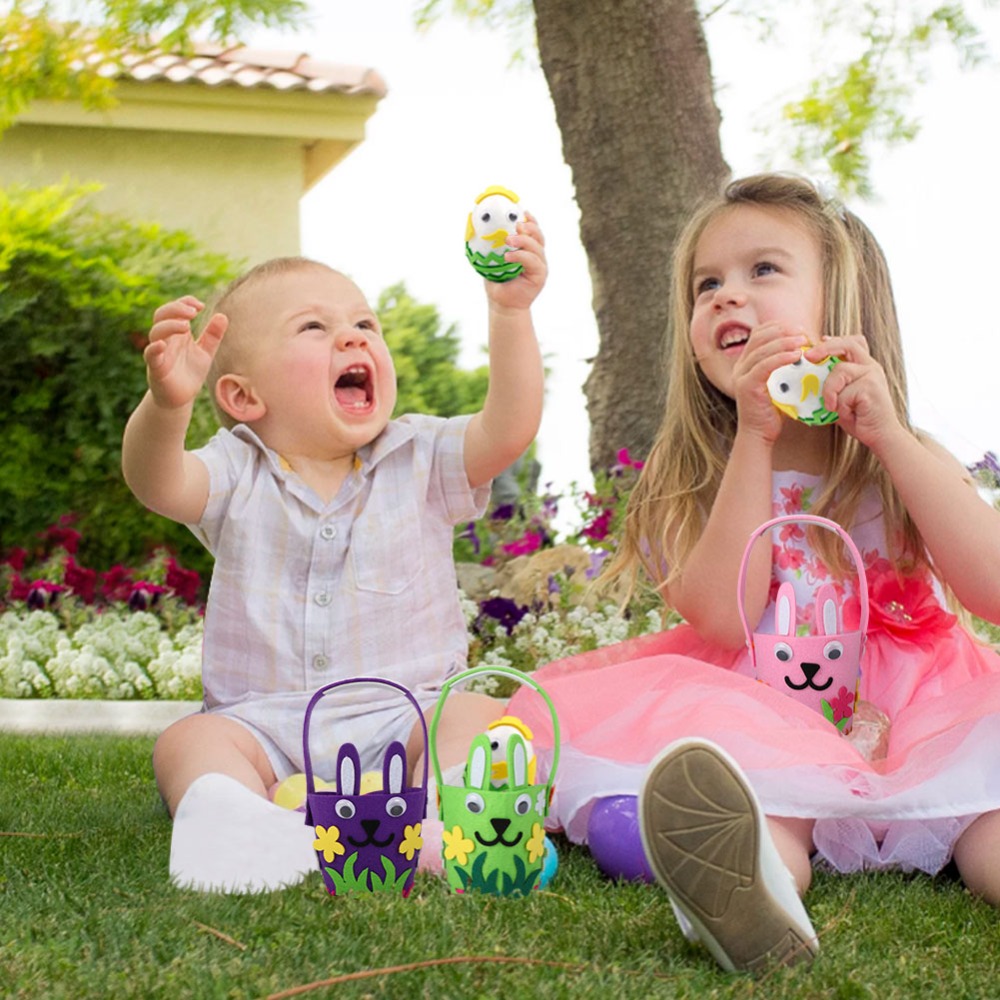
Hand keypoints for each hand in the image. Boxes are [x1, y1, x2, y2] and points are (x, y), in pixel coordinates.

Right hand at [144, 296, 227, 409]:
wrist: (182, 397)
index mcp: (177, 333)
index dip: (184, 302)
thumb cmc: (191, 372)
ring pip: (155, 332)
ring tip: (186, 326)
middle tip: (193, 312)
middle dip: (176, 309)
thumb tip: (222, 315)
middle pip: (161, 315)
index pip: (174, 309)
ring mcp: (159, 353)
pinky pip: (150, 355)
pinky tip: (162, 344)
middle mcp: (166, 339)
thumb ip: (213, 335)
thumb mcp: (206, 352)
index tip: (200, 305)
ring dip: (169, 325)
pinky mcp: (156, 368)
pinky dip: (154, 348)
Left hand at [483, 212, 546, 310]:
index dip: (531, 220)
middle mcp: (537, 256)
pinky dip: (521, 256)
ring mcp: (540, 266)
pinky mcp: (540, 276)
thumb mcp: (492, 260)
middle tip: (516, 224)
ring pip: (537, 247)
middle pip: (539, 236)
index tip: (523, 211)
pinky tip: (508, 256)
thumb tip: (474, 227)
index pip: (533, 232)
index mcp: (528, 250)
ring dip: (523, 240)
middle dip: (530, 227)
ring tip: (507, 240)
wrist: (502, 304)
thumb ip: (490, 245)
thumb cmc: (497, 282)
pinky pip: (532, 261)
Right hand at [732, 323, 808, 442]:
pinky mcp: (746, 386)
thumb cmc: (772, 411)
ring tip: (804, 341)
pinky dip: (781, 357)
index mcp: (746, 363)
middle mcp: (740, 366)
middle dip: (783, 331)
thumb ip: (783, 366)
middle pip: (760, 337)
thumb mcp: (778, 383)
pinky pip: (764, 366)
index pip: (759, 334)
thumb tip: (803, 349)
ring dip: (785, 342)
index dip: (778, 327)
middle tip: (804, 333)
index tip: (798, 328)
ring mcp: (741, 376)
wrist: (759, 434)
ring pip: (762, 349)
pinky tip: (797, 355)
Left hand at [805, 336, 902, 451]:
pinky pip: (843, 393)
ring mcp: (872, 376)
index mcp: (865, 366)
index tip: (819, 341)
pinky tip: (847, 413)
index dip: (835, 340)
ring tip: (833, 406)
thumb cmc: (860, 417)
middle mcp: (871, 367)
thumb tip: (809, 376)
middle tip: (809, 357)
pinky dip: (839, 405)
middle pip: (848, 345)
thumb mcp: (843, 397)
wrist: (881, 435)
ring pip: (839, 371)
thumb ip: (833, 384)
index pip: (853, 343)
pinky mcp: (871, 388)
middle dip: (825, 348)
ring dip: (829, 391)